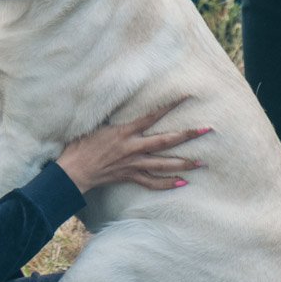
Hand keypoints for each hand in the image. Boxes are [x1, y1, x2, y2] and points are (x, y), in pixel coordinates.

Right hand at [56, 102, 209, 192]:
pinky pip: (152, 182)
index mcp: (125, 131)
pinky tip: (182, 182)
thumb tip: (118, 97)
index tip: (186, 97)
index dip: (169, 106)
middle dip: (187, 135)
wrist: (74, 170)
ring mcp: (133, 164)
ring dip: (183, 163)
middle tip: (206, 130)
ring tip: (201, 162)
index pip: (152, 116)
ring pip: (163, 164)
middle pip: (165, 141)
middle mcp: (133, 148)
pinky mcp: (130, 176)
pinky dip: (167, 183)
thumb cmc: (81, 145)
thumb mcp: (96, 124)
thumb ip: (112, 115)